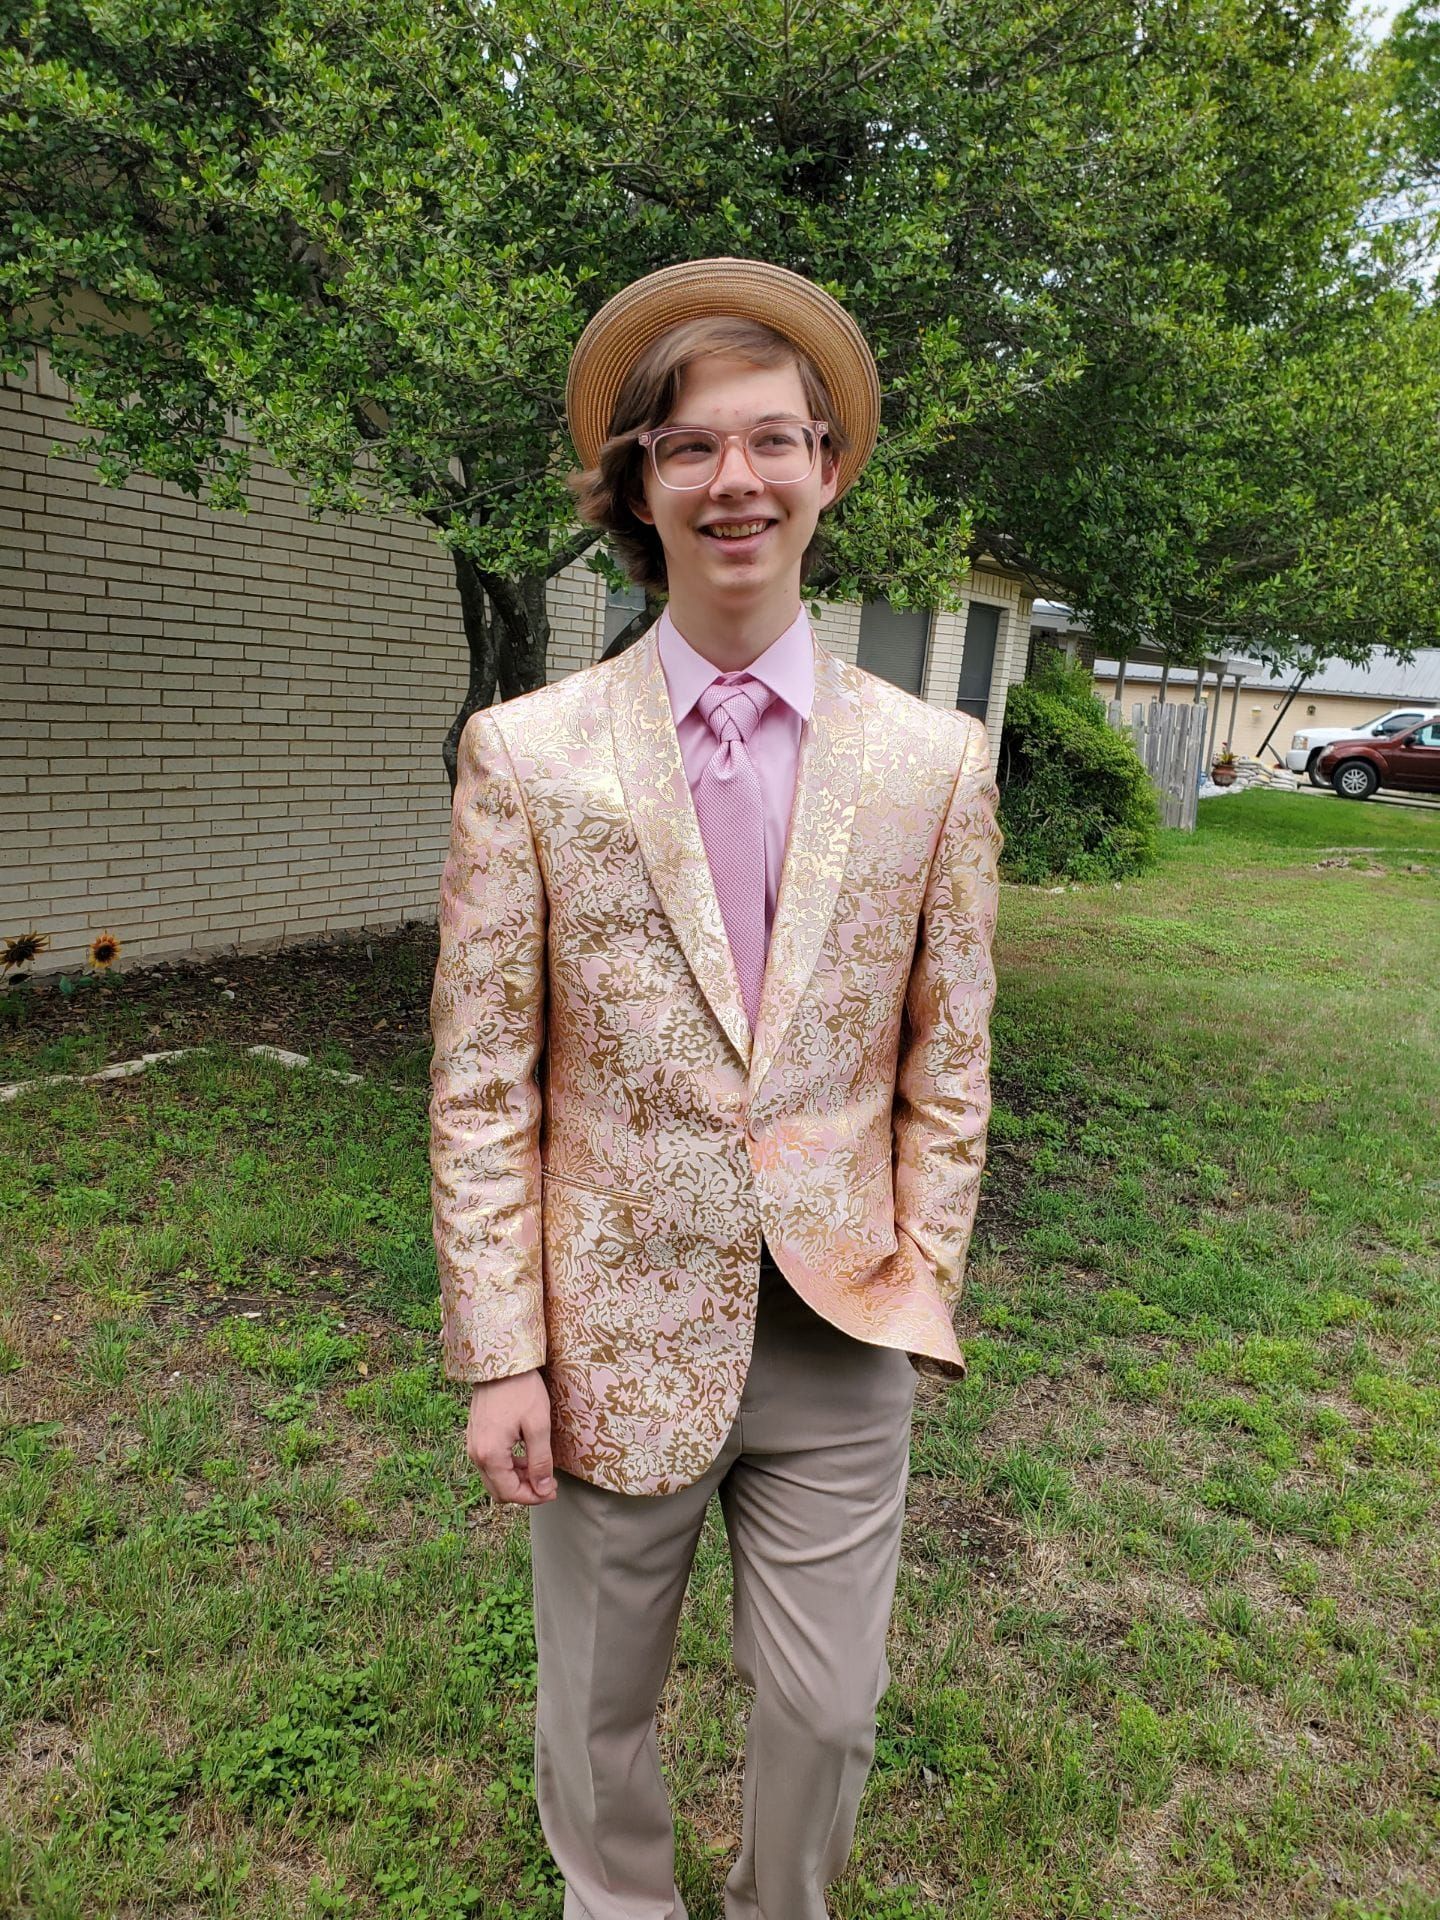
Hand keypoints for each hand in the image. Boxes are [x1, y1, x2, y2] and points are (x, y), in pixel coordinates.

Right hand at [465, 1369, 556, 1504]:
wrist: (500, 1361)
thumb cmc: (521, 1390)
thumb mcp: (538, 1426)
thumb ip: (540, 1461)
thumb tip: (544, 1490)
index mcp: (489, 1454)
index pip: (509, 1493)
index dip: (533, 1498)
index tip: (553, 1491)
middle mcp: (476, 1453)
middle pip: (499, 1490)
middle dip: (525, 1491)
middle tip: (549, 1483)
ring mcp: (473, 1443)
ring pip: (494, 1477)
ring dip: (517, 1479)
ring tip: (541, 1469)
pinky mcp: (475, 1434)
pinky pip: (490, 1461)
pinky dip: (508, 1466)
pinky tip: (526, 1455)